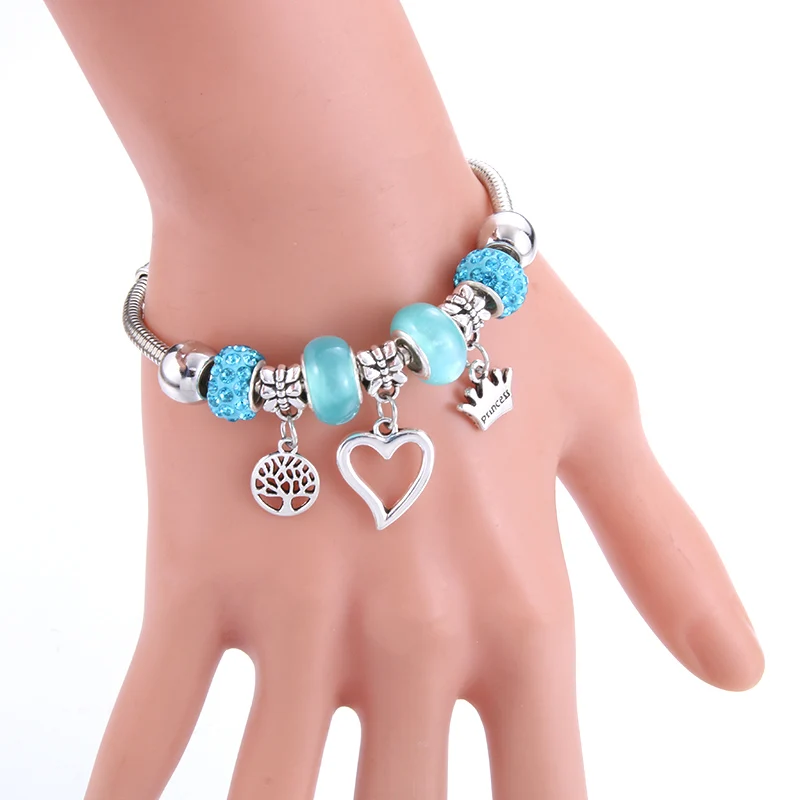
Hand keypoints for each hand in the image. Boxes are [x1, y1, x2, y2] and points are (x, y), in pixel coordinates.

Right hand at [84, 250, 762, 799]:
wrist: (335, 216)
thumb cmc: (473, 303)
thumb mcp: (599, 412)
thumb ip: (666, 550)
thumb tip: (742, 673)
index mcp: (521, 615)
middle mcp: (418, 640)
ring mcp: (300, 613)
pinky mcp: (196, 574)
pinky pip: (147, 724)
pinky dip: (123, 791)